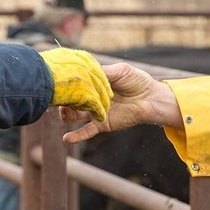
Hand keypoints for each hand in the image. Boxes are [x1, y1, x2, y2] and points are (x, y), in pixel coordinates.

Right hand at [61, 62, 183, 142]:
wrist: (152, 99)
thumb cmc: (137, 81)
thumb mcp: (120, 71)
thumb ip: (102, 72)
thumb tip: (84, 71)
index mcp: (93, 83)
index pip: (75, 83)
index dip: (67, 82)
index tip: (59, 80)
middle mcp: (91, 98)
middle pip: (71, 100)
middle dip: (64, 99)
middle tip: (58, 97)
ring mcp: (95, 112)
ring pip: (74, 116)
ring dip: (66, 115)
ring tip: (64, 113)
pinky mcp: (102, 124)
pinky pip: (86, 132)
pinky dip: (76, 136)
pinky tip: (66, 138)